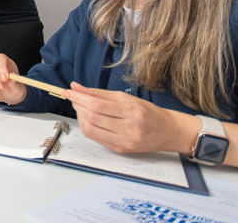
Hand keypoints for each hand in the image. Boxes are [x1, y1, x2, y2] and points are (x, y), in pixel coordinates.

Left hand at [66, 82, 192, 153]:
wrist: (168, 132)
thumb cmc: (148, 112)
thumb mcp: (126, 98)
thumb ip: (100, 93)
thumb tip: (76, 87)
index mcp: (132, 111)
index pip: (97, 105)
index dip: (80, 97)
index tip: (69, 91)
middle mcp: (129, 128)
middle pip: (93, 117)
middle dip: (78, 106)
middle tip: (74, 97)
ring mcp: (125, 142)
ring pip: (91, 129)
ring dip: (80, 117)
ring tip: (80, 107)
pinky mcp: (121, 150)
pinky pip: (96, 139)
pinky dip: (88, 127)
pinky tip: (88, 119)